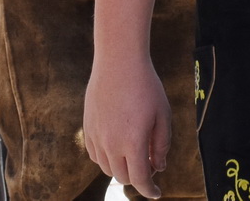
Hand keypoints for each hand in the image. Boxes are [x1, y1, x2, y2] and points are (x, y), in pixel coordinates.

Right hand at [84, 54, 170, 199]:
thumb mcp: (162, 115)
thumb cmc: (146, 86)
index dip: (149, 190)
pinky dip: (107, 158)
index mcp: (133, 142)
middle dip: (138, 176)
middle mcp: (111, 144)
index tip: (155, 193)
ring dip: (121, 168)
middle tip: (149, 163)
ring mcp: (96, 136)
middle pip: (123, 177)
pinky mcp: (87, 128)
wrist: (119, 62)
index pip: (140, 179)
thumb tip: (158, 167)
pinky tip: (117, 146)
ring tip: (134, 153)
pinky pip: (95, 155)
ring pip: (107, 168)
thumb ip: (161, 145)